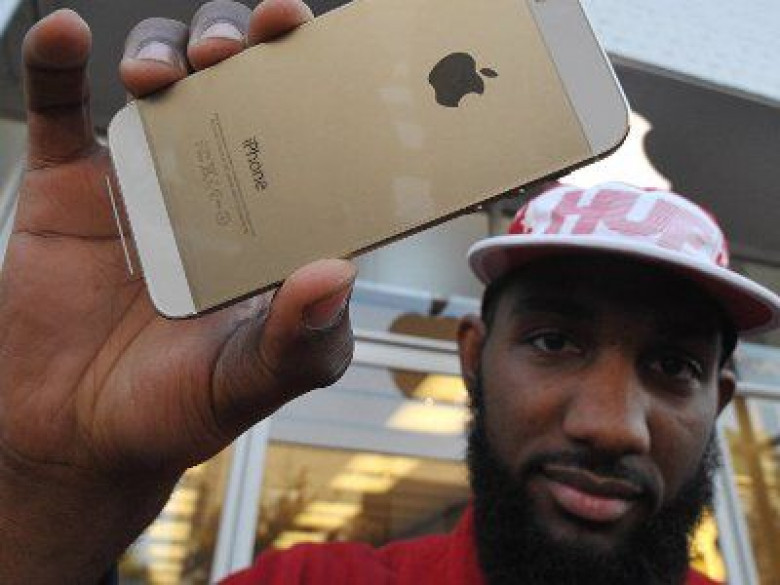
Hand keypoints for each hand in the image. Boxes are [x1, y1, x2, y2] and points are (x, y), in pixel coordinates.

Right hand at [0, 2, 353, 582]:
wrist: (78, 433)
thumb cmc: (180, 406)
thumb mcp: (255, 380)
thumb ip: (301, 338)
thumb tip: (337, 275)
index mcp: (271, 221)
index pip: (307, 131)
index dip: (318, 81)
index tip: (325, 48)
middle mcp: (216, 186)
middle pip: (235, 81)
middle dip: (242, 46)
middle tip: (246, 48)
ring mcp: (143, 177)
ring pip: (159, 77)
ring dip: (165, 49)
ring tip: (166, 74)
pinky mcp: (68, 183)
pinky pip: (59, 106)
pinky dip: (56, 62)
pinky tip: (66, 34)